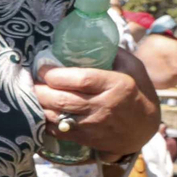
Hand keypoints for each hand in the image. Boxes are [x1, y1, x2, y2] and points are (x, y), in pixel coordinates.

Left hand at [35, 49, 158, 156]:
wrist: (144, 130)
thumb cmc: (137, 92)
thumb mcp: (134, 68)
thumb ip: (113, 53)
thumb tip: (87, 38)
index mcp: (116, 85)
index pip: (81, 79)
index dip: (56, 74)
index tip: (43, 68)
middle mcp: (104, 106)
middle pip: (62, 99)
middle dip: (40, 89)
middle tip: (31, 81)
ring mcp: (93, 125)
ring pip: (56, 116)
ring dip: (39, 105)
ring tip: (32, 94)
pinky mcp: (85, 138)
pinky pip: (57, 131)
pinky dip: (43, 120)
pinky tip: (39, 110)